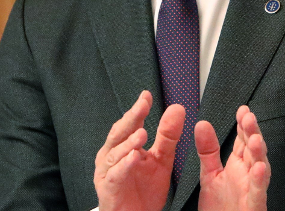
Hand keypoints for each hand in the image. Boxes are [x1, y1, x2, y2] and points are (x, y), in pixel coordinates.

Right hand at [94, 90, 184, 210]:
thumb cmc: (143, 190)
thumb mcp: (161, 159)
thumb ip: (168, 135)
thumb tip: (177, 108)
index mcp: (122, 146)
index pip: (129, 124)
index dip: (137, 110)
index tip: (147, 96)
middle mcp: (111, 156)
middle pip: (119, 133)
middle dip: (131, 118)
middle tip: (142, 105)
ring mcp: (107, 172)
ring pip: (115, 154)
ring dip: (128, 143)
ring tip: (143, 133)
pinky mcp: (108, 189)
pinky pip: (116, 175)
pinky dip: (124, 165)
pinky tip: (134, 157)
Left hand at [196, 106, 269, 210]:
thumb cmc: (220, 207)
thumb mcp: (210, 174)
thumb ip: (207, 150)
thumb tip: (202, 123)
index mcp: (238, 165)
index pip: (243, 140)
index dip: (243, 125)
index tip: (242, 110)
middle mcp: (248, 174)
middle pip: (253, 149)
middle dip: (252, 133)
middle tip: (248, 117)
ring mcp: (252, 189)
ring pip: (260, 168)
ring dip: (259, 153)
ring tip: (255, 139)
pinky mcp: (254, 205)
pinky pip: (258, 192)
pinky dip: (259, 181)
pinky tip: (259, 168)